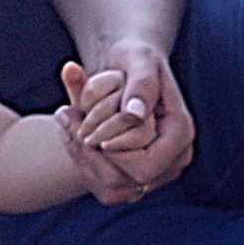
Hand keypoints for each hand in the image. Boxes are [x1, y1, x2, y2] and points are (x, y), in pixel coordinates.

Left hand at [58, 44, 194, 201]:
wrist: (129, 66)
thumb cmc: (134, 56)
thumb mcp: (137, 57)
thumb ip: (140, 83)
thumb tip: (135, 114)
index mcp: (181, 132)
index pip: (145, 166)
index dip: (114, 154)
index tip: (88, 132)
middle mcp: (175, 158)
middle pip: (126, 181)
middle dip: (92, 155)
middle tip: (62, 117)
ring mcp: (158, 171)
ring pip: (114, 187)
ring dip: (82, 158)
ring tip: (64, 119)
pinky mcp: (138, 176)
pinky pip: (107, 186)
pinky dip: (84, 162)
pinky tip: (70, 133)